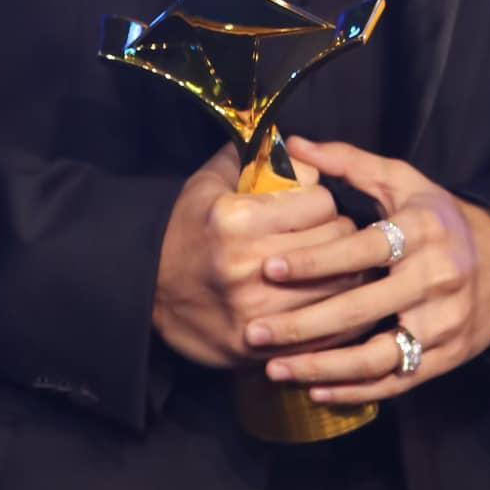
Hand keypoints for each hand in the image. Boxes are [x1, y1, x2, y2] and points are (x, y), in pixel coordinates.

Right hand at [152, 141, 361, 369]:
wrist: (146, 290)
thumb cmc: (186, 229)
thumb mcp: (209, 182)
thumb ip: (252, 156)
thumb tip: (295, 143)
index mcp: (238, 219)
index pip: (321, 202)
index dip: (322, 201)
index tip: (313, 207)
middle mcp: (248, 264)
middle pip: (335, 241)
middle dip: (339, 234)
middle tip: (329, 236)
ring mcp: (255, 310)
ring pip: (340, 285)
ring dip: (343, 273)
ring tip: (333, 267)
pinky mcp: (259, 346)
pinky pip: (324, 330)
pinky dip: (336, 316)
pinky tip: (332, 303)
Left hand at [242, 137, 489, 406]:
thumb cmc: (439, 217)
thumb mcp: (402, 181)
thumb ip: (348, 162)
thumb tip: (293, 145)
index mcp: (422, 231)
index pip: (361, 249)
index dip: (314, 260)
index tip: (269, 268)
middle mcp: (435, 279)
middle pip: (361, 308)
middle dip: (302, 323)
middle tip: (254, 330)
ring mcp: (442, 324)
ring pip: (376, 356)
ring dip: (322, 366)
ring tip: (276, 369)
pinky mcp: (446, 357)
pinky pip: (395, 382)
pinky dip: (353, 390)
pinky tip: (314, 389)